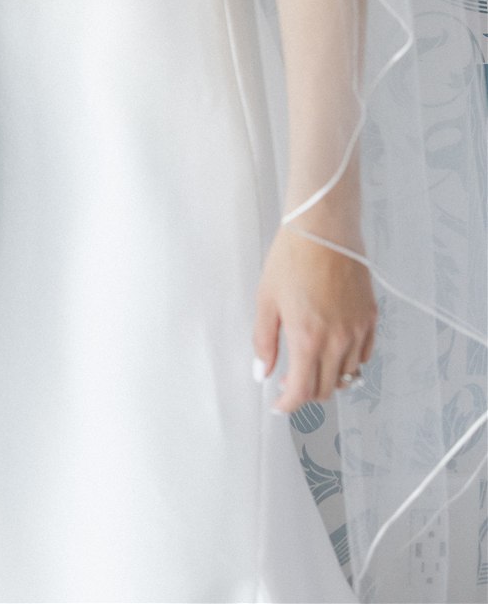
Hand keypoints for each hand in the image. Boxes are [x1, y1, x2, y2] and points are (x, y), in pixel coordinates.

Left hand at [253, 225, 376, 411]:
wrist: (323, 228)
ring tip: (311, 364)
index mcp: (308, 339)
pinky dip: (350, 361)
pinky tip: (334, 350)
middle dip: (306, 392)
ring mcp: (358, 331)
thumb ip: (264, 341)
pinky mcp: (371, 318)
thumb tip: (262, 373)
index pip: (303, 392)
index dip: (288, 405)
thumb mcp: (266, 299)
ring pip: (347, 375)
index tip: (278, 405)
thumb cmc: (291, 258)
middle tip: (289, 381)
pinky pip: (365, 355)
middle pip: (326, 389)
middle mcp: (337, 341)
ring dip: (328, 378)